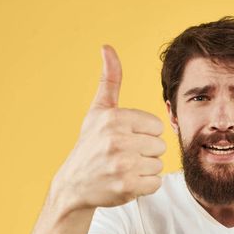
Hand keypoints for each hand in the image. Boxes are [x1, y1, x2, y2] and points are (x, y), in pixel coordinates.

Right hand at [52, 45, 165, 209]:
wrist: (73, 184)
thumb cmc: (90, 144)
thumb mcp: (98, 111)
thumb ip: (109, 80)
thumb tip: (107, 47)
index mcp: (114, 118)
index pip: (157, 126)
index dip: (144, 134)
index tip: (126, 138)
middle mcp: (117, 140)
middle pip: (160, 146)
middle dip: (145, 152)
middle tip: (124, 155)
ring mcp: (121, 165)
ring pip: (158, 165)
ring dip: (144, 169)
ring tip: (124, 168)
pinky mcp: (126, 187)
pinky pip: (155, 183)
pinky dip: (144, 185)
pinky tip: (126, 181)